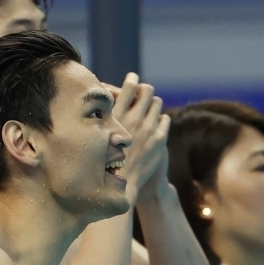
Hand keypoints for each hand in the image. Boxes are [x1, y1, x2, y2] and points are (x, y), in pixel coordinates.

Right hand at [104, 73, 168, 199]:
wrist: (122, 184)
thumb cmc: (104, 159)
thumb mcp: (99, 135)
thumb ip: (105, 115)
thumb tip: (108, 96)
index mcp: (116, 115)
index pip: (130, 86)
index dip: (132, 80)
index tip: (132, 80)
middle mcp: (133, 119)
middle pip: (147, 90)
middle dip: (145, 92)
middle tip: (142, 97)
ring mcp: (148, 129)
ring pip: (158, 102)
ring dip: (153, 105)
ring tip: (148, 113)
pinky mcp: (160, 139)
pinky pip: (164, 119)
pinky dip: (160, 121)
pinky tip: (153, 127)